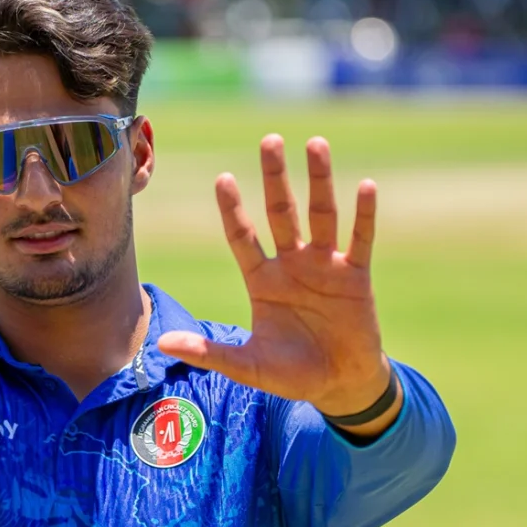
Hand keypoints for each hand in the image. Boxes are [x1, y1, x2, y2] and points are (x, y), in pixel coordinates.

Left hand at [158, 135, 394, 422]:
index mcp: (262, 280)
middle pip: (282, 212)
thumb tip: (161, 344)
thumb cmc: (292, 373)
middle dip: (275, 177)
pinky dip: (364, 215)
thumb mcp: (247, 366)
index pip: (243, 236)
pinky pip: (360, 240)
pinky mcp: (356, 277)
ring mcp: (325, 267)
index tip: (222, 178)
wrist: (340, 386)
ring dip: (319, 180)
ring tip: (315, 144)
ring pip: (322, 215)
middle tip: (269, 141)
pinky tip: (365, 185)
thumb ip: (209, 353)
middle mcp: (292, 265)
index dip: (233, 209)